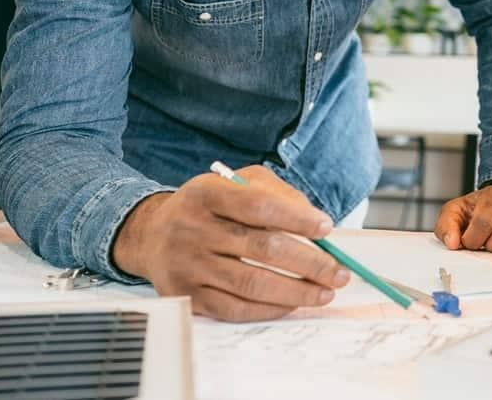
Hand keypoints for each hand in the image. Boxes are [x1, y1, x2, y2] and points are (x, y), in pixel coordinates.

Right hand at [111, 165, 349, 321]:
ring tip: (325, 292)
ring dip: (296, 291)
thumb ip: (278, 194)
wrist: (153, 234)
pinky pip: (235, 309)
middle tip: (339, 273)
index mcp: (206, 193)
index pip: (258, 206)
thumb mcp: (239, 182)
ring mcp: (188, 266)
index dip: (296, 218)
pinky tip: (293, 303)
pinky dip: (270, 309)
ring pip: (252, 284)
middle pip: (261, 249)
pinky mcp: (187, 296)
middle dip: (309, 263)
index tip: (327, 228)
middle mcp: (192, 229)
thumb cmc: (210, 206)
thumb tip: (317, 223)